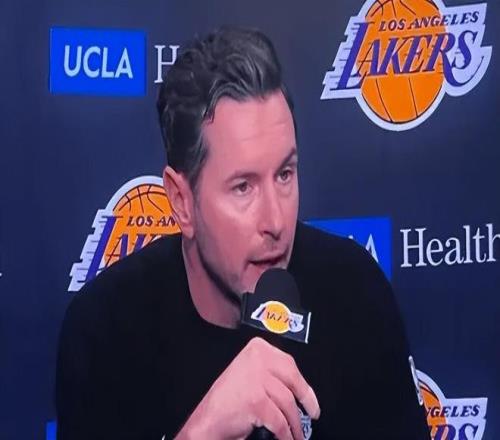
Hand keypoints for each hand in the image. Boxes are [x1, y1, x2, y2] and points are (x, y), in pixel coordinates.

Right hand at [176, 337, 319, 439]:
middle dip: (306, 400)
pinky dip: (286, 434)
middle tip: (312, 413)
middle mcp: (257, 359)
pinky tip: (287, 437)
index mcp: (257, 348)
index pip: (288, 363)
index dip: (302, 383)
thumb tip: (297, 385)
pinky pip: (280, 421)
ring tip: (297, 432)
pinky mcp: (257, 402)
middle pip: (292, 380)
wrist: (208, 421)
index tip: (309, 396)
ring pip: (288, 403)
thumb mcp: (249, 372)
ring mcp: (257, 380)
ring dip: (295, 423)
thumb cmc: (226, 400)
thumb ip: (270, 371)